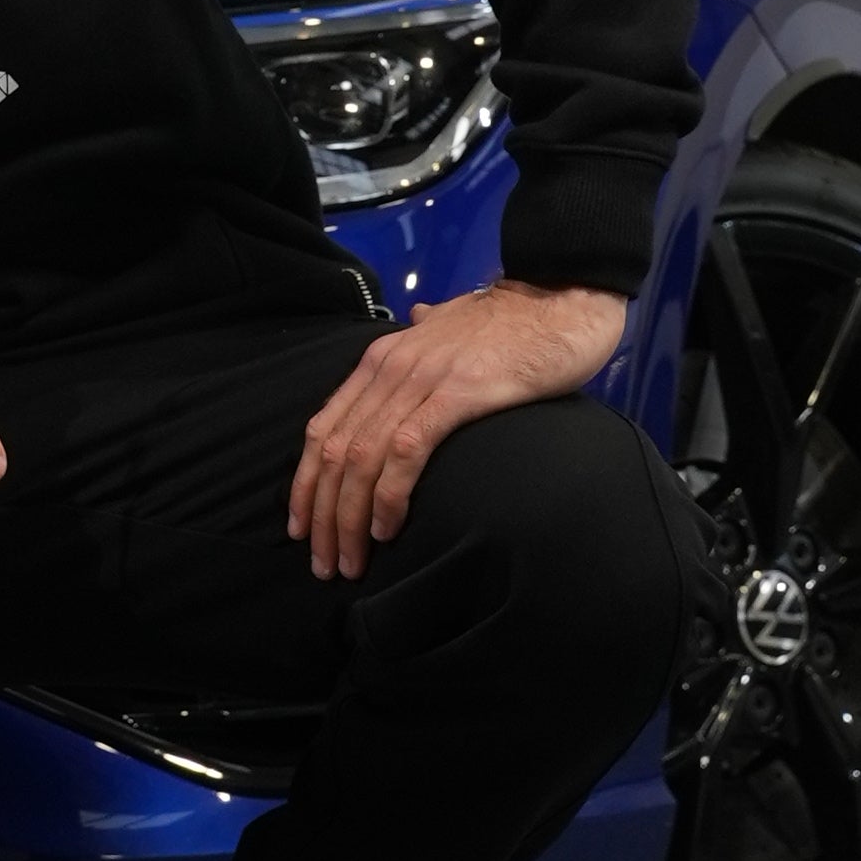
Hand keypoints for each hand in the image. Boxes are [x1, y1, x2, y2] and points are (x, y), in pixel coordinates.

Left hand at [288, 280, 626, 580]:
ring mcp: (421, 379)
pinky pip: (407, 451)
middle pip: (335, 452)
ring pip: (362, 457)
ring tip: (350, 562)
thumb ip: (427, 331)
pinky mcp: (458, 394)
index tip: (300, 529)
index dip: (305, 484)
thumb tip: (417, 318)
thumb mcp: (451, 325)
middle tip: (324, 564)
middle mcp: (389, 368)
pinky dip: (389, 494)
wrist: (559, 296)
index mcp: (381, 359)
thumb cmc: (512, 322)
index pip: (323, 428)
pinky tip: (387, 528)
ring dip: (349, 518)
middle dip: (322, 516)